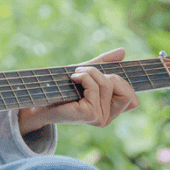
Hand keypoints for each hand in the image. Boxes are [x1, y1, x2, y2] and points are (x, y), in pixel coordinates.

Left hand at [18, 48, 139, 133]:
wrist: (37, 102)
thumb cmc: (61, 88)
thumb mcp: (86, 74)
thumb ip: (104, 64)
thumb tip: (122, 51)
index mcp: (110, 112)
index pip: (132, 99)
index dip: (122, 84)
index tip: (102, 76)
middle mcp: (108, 118)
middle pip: (125, 90)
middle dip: (106, 75)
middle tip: (85, 73)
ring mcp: (100, 118)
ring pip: (108, 85)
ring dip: (90, 72)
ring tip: (76, 74)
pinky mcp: (89, 115)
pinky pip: (95, 88)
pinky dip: (84, 77)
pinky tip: (72, 79)